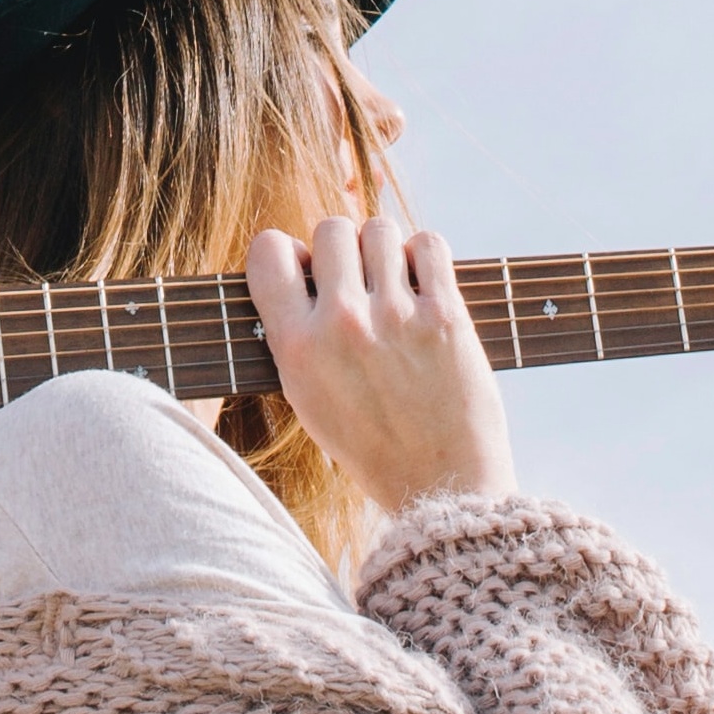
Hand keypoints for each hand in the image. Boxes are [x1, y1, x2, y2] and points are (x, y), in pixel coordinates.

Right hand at [247, 216, 516, 512]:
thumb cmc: (373, 446)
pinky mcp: (445, 315)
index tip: (308, 273)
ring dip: (387, 250)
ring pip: (379, 229)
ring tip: (395, 285)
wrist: (440, 485)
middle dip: (344, 248)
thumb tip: (302, 269)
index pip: (268, 250)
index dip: (288, 252)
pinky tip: (425, 285)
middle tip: (360, 283)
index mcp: (297, 347)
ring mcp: (395, 317)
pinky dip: (426, 256)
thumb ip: (296, 335)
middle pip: (331, 229)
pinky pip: (429, 243)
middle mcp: (341, 324)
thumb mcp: (308, 399)